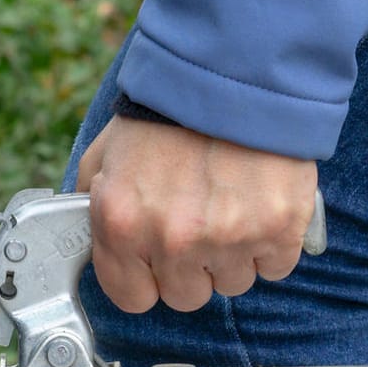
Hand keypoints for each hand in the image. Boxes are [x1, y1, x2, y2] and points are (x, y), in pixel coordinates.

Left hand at [76, 115, 316, 312]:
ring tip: (233, 203)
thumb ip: (93, 201)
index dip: (148, 280)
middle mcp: (172, 238)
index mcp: (122, 222)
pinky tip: (262, 205)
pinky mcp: (277, 229)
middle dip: (193, 266)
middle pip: (187, 296)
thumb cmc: (171, 108)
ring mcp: (227, 238)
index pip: (134, 298)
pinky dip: (274, 242)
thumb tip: (90, 238)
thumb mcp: (107, 152)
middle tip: (202, 220)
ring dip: (235, 253)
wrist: (235, 68)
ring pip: (234, 282)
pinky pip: (275, 265)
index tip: (159, 262)